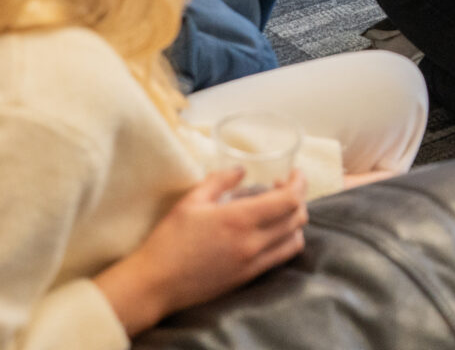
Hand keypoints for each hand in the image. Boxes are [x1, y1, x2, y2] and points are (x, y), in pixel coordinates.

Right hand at [93, 169, 307, 335]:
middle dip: (298, 198)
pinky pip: (282, 257)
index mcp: (239, 219)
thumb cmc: (169, 240)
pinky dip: (287, 240)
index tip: (293, 174)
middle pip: (298, 218)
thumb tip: (241, 169)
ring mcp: (253, 263)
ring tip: (279, 210)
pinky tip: (272, 232)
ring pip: (295, 239)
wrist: (155, 284)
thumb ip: (220, 181)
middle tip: (283, 188)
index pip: (289, 200)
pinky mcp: (249, 277)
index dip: (299, 184)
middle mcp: (253, 242)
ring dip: (295, 221)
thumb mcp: (190, 202)